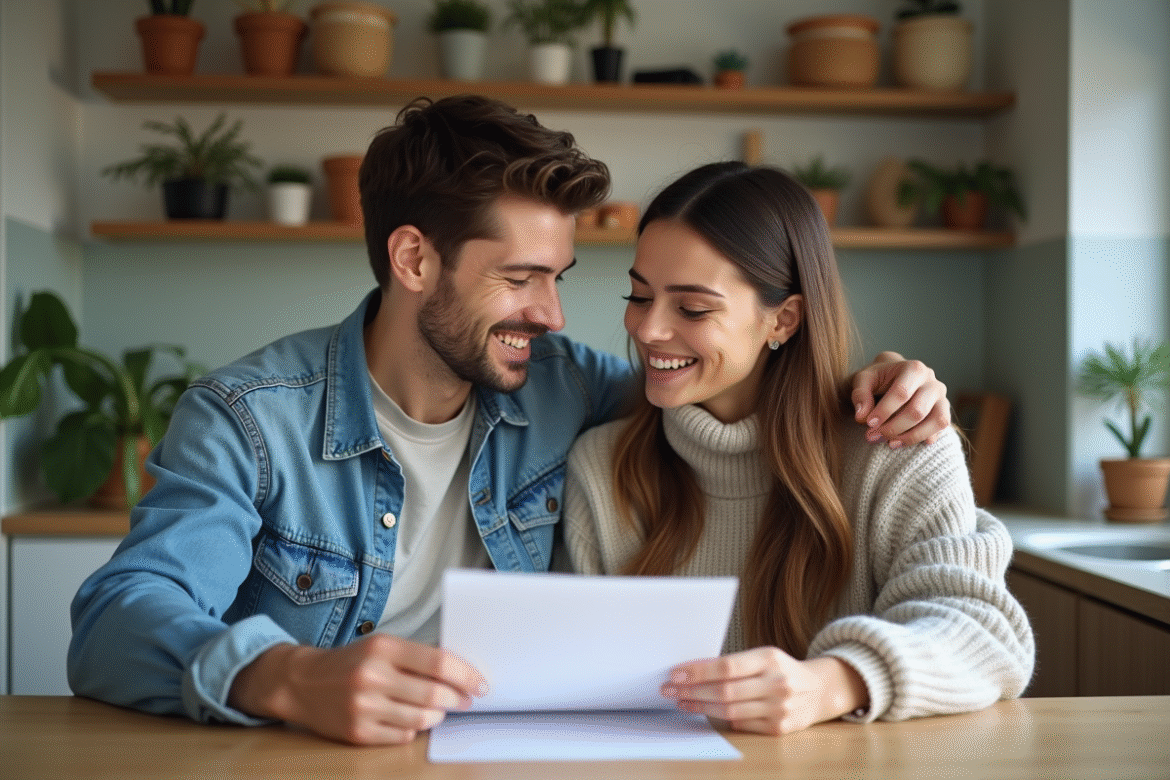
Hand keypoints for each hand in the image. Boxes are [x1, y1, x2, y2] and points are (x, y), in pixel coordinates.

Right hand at [228, 634, 487, 744]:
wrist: (301, 682)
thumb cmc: (350, 662)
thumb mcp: (381, 646)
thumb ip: (416, 657)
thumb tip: (460, 672)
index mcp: (382, 649)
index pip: (438, 663)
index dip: (466, 675)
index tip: (481, 683)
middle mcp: (372, 677)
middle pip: (434, 695)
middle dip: (458, 699)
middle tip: (467, 699)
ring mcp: (363, 708)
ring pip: (421, 720)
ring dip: (438, 716)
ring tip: (439, 709)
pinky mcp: (357, 733)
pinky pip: (402, 736)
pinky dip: (414, 729)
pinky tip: (412, 720)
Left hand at [661, 648, 866, 735]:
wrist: (818, 691)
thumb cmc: (781, 670)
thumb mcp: (762, 657)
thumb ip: (733, 664)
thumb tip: (691, 670)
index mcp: (769, 658)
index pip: (726, 667)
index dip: (698, 671)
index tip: (675, 674)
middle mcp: (777, 683)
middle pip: (724, 691)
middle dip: (692, 691)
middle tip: (669, 690)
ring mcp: (779, 708)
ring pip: (729, 710)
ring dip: (700, 706)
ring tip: (682, 702)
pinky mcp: (779, 728)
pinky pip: (741, 724)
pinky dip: (722, 718)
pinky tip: (706, 712)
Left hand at [851, 351, 949, 446]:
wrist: (893, 378)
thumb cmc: (878, 379)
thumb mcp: (863, 380)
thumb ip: (860, 394)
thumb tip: (862, 417)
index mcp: (914, 369)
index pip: (901, 392)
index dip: (884, 411)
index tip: (869, 423)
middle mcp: (932, 382)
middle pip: (917, 410)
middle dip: (893, 427)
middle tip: (872, 435)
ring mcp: (942, 398)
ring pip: (936, 421)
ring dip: (910, 437)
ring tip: (888, 442)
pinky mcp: (944, 413)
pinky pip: (941, 429)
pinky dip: (923, 439)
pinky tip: (901, 442)